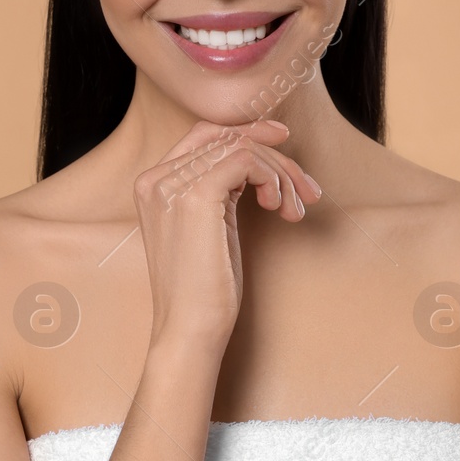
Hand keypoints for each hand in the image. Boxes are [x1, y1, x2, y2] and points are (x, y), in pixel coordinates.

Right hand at [133, 118, 321, 348]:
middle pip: (226, 138)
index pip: (204, 135)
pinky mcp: (196, 194)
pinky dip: (272, 179)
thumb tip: (256, 158)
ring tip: (293, 210)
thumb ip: (220, 188)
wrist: (189, 329)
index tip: (283, 140)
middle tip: (306, 190)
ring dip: (280, 174)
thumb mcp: (211, 226)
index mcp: (153, 183)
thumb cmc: (205, 289)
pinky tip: (278, 208)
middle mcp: (156, 177)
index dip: (246, 131)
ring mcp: (172, 184)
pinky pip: (246, 161)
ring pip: (241, 148)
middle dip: (275, 157)